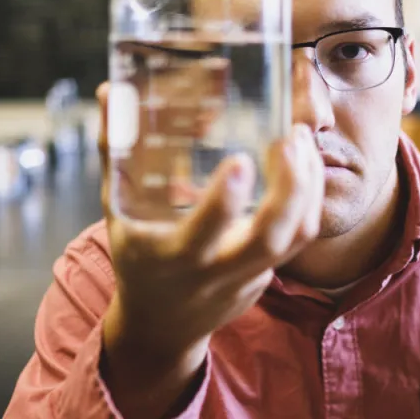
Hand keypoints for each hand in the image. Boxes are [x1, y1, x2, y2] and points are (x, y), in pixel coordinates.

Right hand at [96, 82, 323, 418]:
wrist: (162, 325)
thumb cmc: (138, 260)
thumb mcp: (117, 213)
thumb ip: (116, 153)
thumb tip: (109, 93)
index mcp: (173, 257)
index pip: (203, 235)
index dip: (224, 202)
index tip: (241, 160)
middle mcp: (216, 271)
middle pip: (270, 240)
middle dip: (291, 188)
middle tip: (292, 137)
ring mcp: (248, 276)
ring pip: (297, 238)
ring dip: (309, 186)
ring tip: (302, 140)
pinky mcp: (268, 274)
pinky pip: (301, 238)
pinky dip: (311, 197)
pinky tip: (305, 164)